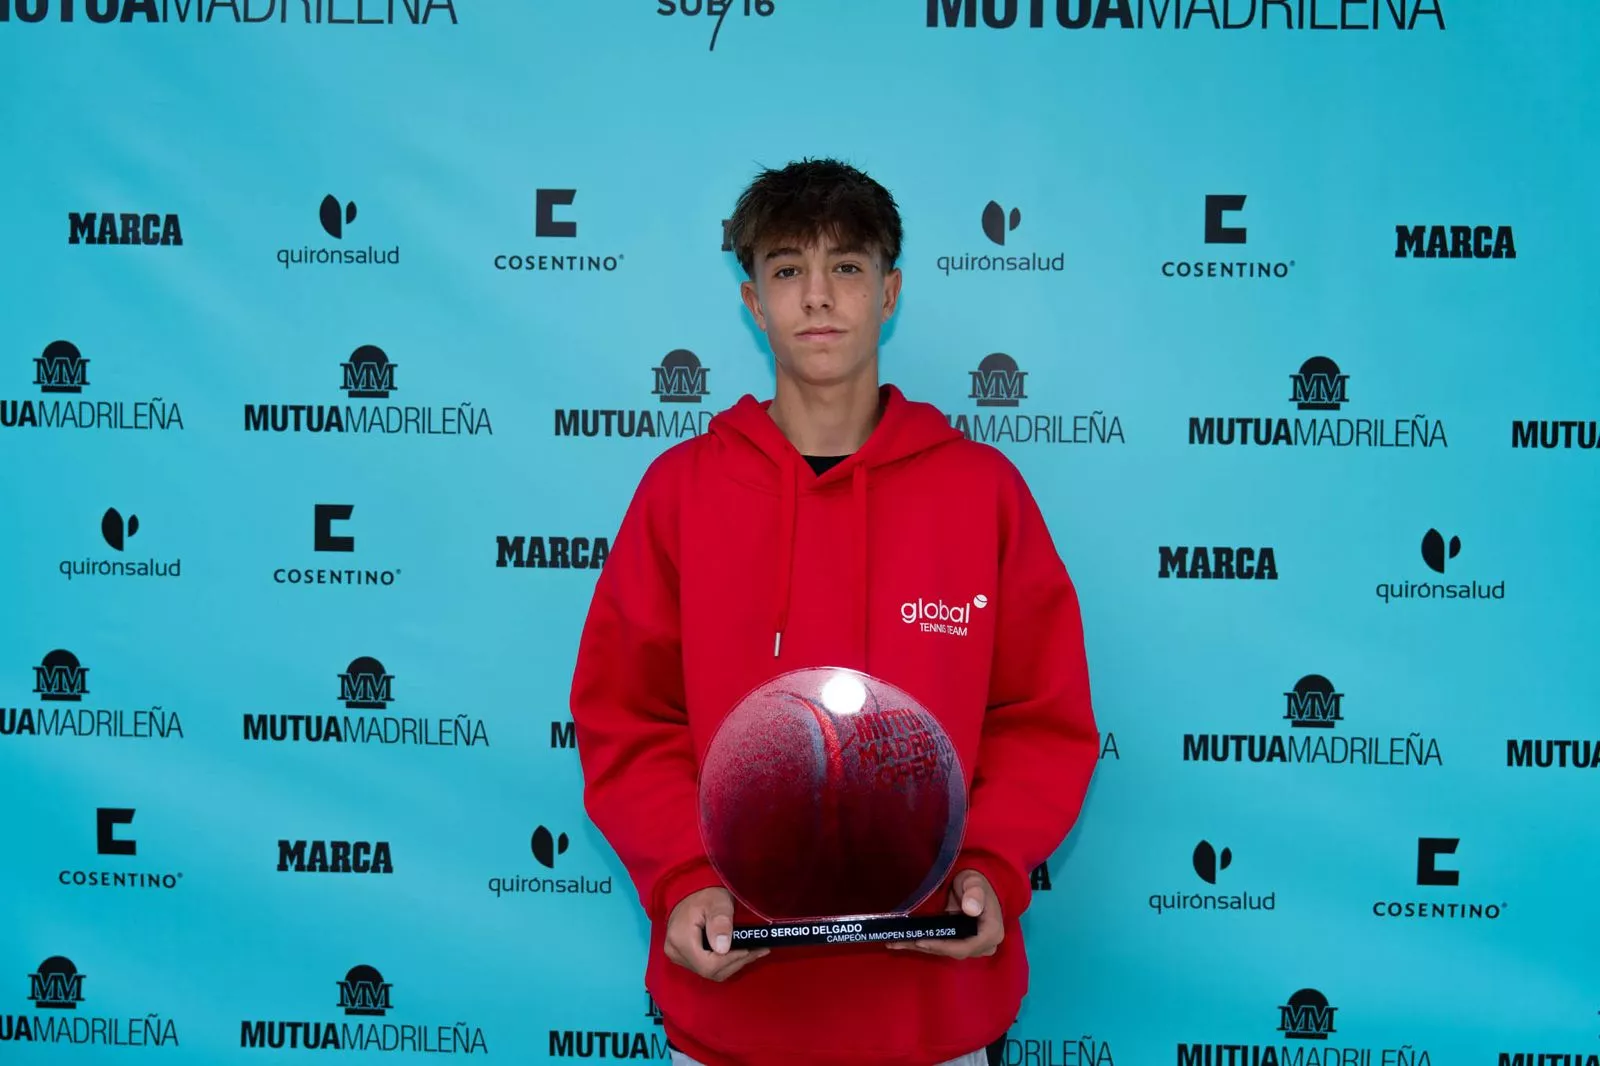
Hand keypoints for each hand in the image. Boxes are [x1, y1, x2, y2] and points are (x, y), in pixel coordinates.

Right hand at [664, 886, 770, 980]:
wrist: (689, 890)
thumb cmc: (705, 894)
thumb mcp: (717, 903)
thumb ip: (720, 923)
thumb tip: (723, 949)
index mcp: (680, 940)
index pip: (708, 965)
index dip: (730, 960)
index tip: (749, 949)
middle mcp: (675, 952)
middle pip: (710, 971)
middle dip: (736, 962)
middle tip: (758, 950)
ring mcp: (678, 956)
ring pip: (710, 972)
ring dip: (733, 963)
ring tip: (753, 951)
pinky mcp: (684, 957)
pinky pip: (707, 967)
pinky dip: (725, 962)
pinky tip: (740, 952)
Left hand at [887, 869, 1003, 957]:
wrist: (976, 885)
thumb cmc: (976, 882)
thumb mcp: (975, 883)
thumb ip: (974, 894)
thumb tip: (971, 909)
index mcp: (991, 932)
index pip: (965, 946)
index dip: (942, 946)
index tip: (921, 941)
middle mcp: (983, 945)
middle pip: (951, 951)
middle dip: (925, 947)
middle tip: (899, 941)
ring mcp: (971, 946)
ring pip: (943, 950)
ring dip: (919, 947)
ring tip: (893, 942)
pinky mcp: (960, 944)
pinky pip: (941, 947)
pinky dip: (922, 944)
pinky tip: (901, 942)